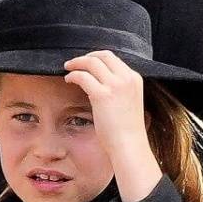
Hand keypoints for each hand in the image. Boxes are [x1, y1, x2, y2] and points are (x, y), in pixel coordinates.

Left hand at [65, 50, 164, 201]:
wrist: (129, 145)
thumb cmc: (127, 130)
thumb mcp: (128, 103)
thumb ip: (120, 90)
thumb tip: (101, 84)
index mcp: (134, 79)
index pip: (114, 59)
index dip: (97, 58)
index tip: (87, 63)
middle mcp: (127, 78)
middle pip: (103, 56)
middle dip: (86, 57)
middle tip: (74, 63)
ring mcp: (115, 85)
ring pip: (91, 62)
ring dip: (77, 63)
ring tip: (68, 68)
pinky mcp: (102, 94)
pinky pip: (82, 76)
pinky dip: (73, 75)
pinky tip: (68, 80)